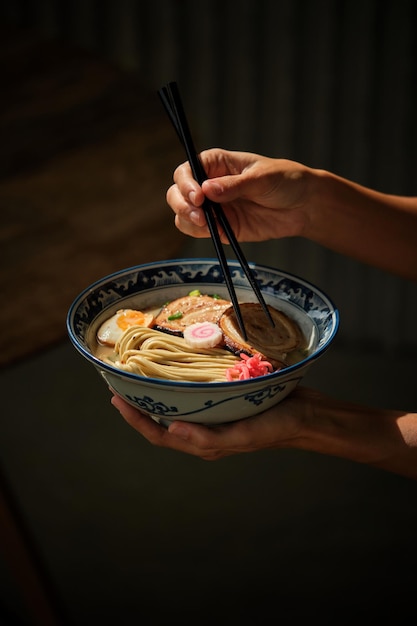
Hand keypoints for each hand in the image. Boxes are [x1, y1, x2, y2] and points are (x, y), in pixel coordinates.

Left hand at [110, 388, 314, 459]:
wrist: (307, 415)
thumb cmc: (276, 427)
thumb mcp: (243, 435)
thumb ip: (207, 437)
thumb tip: (171, 429)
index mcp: (205, 442)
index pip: (159, 433)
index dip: (135, 419)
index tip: (116, 398)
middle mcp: (205, 429)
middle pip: (163, 420)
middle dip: (139, 405)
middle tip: (121, 383)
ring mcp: (215, 415)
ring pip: (177, 406)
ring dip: (157, 393)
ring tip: (140, 375)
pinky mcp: (225, 400)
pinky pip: (196, 393)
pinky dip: (180, 383)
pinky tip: (176, 369)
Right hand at [166, 148, 314, 242]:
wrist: (304, 206)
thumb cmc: (285, 180)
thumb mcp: (261, 178)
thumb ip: (234, 186)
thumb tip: (207, 190)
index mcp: (216, 164)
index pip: (187, 170)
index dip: (186, 183)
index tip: (197, 196)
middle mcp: (209, 185)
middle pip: (178, 193)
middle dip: (182, 204)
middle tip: (199, 214)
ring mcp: (214, 208)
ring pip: (184, 215)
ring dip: (188, 221)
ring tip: (207, 225)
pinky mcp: (222, 227)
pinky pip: (200, 232)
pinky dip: (202, 234)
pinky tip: (217, 232)